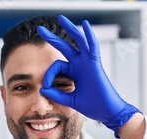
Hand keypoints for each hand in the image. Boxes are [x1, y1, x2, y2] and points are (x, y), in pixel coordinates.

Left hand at [38, 15, 140, 136]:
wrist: (106, 112)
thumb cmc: (93, 106)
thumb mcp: (70, 100)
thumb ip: (57, 95)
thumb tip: (42, 89)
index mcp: (74, 73)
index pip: (56, 66)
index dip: (48, 75)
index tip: (44, 86)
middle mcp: (80, 65)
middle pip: (64, 47)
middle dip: (52, 38)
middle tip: (40, 29)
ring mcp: (88, 63)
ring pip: (78, 41)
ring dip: (69, 29)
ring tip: (60, 18)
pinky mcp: (96, 64)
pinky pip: (93, 47)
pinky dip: (90, 36)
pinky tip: (85, 24)